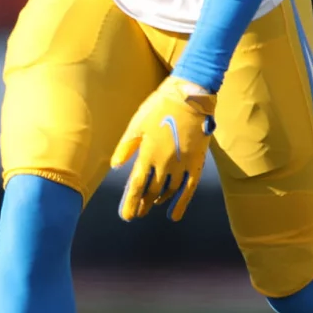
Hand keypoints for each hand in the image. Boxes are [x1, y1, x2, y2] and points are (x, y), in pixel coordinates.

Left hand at [110, 77, 216, 221]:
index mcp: (148, 154)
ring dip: (159, 200)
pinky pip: (189, 188)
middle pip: (152, 191)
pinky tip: (175, 214)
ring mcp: (182, 164)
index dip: (131, 203)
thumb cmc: (160, 106)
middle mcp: (165, 164)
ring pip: (169, 191)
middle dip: (143, 204)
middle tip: (137, 213)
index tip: (126, 216)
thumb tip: (116, 166)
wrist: (191, 96)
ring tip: (152, 206)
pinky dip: (182, 203)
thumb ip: (126, 146)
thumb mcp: (137, 123)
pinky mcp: (196, 162)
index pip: (137, 186)